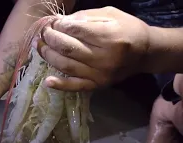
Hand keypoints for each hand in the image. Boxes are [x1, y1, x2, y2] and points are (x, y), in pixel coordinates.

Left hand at [34, 6, 150, 90]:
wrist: (145, 53)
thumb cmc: (128, 29)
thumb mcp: (111, 14)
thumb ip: (85, 17)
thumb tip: (61, 22)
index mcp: (110, 36)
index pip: (76, 30)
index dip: (60, 26)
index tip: (53, 23)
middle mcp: (105, 58)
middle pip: (68, 48)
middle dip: (50, 38)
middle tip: (43, 32)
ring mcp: (100, 74)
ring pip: (67, 65)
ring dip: (48, 56)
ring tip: (40, 46)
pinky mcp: (98, 85)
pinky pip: (76, 86)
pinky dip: (60, 85)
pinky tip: (47, 82)